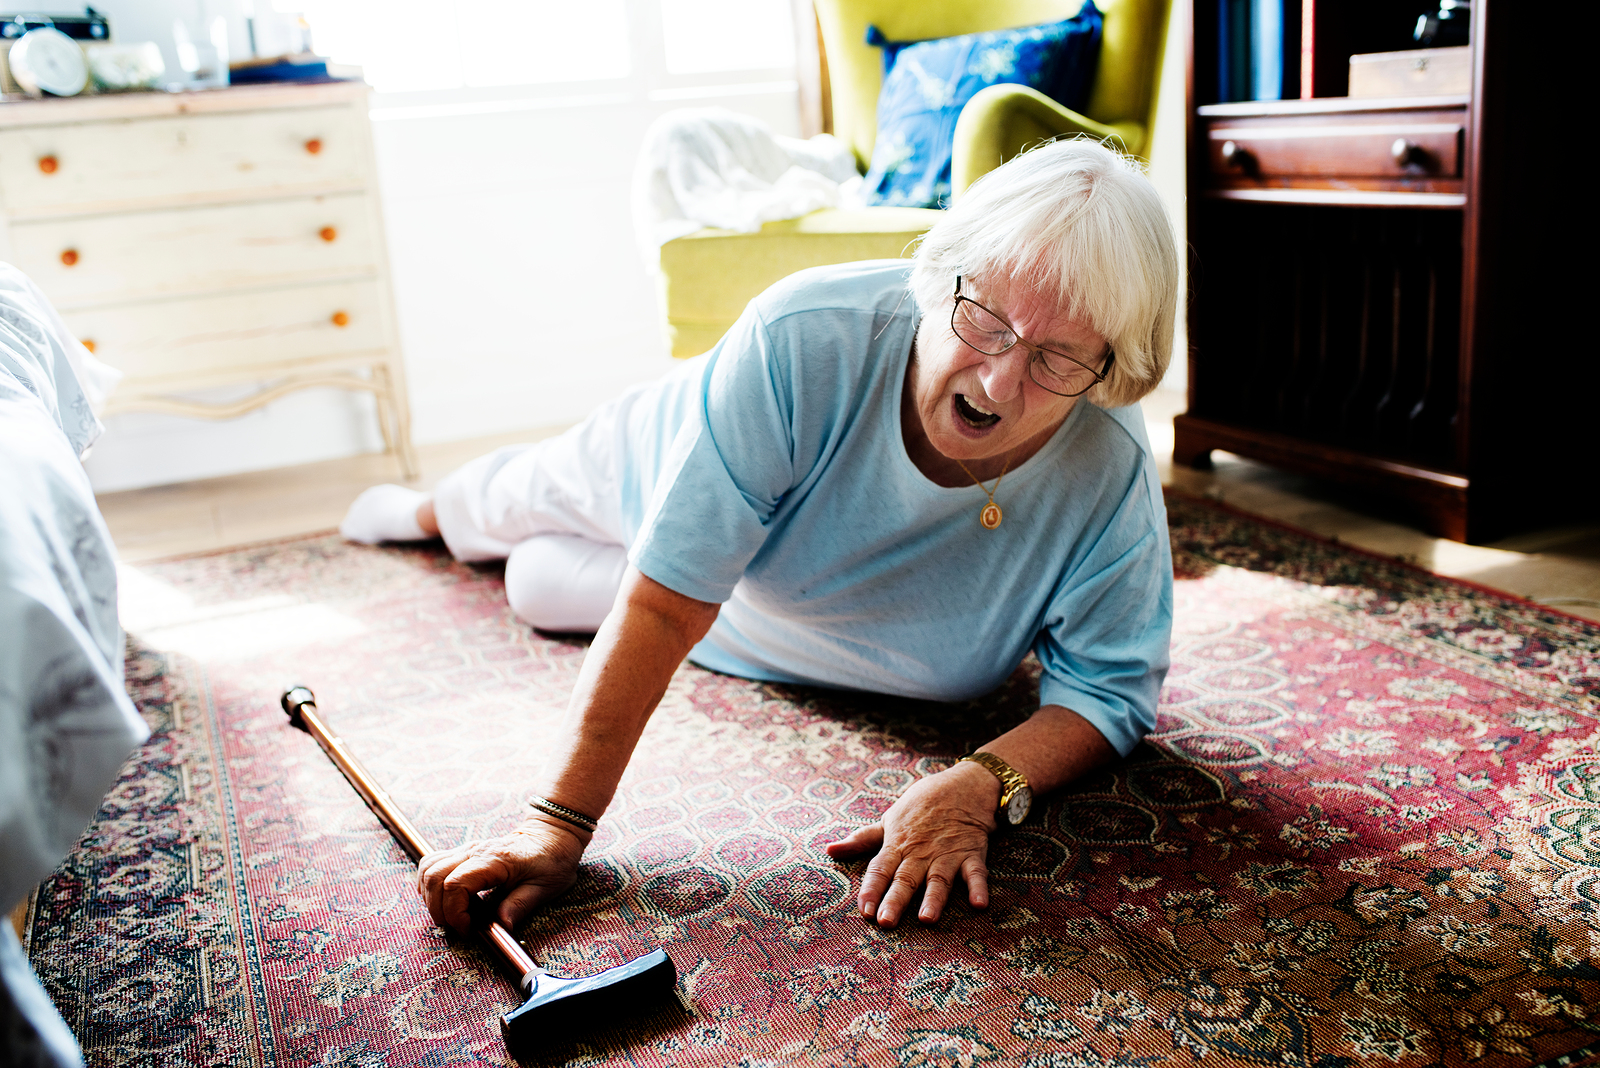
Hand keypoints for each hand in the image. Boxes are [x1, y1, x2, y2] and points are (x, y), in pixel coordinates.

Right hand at [416, 815, 587, 933]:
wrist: (551, 836)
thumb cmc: (551, 861)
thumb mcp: (544, 887)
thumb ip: (520, 905)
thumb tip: (502, 926)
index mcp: (495, 860)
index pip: (455, 884)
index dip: (454, 912)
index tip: (468, 929)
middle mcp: (475, 851)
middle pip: (435, 877)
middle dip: (438, 909)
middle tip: (457, 927)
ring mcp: (467, 850)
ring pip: (428, 868)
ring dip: (430, 897)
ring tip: (450, 915)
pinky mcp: (463, 852)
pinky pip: (432, 864)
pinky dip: (429, 884)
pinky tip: (443, 899)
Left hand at [824, 762, 997, 927]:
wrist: (963, 785)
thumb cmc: (921, 805)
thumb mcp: (889, 819)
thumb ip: (862, 840)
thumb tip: (829, 850)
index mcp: (898, 845)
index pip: (881, 868)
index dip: (871, 888)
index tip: (863, 910)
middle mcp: (921, 853)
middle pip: (906, 879)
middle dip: (896, 900)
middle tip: (886, 922)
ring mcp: (947, 854)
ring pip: (939, 879)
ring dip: (934, 898)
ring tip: (927, 918)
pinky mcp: (972, 853)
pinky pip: (976, 872)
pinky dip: (979, 887)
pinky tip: (979, 903)